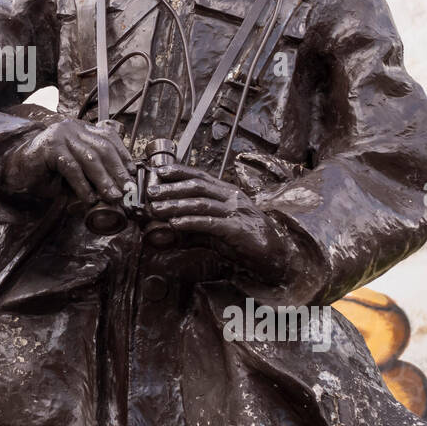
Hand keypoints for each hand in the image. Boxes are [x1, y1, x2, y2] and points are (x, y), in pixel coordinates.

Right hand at [1, 119, 132, 203]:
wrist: (15, 169)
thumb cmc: (47, 172)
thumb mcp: (75, 171)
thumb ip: (93, 173)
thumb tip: (118, 189)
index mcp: (81, 129)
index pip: (109, 138)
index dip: (123, 156)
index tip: (132, 175)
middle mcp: (72, 127)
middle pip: (103, 148)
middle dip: (118, 171)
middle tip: (127, 191)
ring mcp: (60, 134)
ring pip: (90, 158)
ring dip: (104, 180)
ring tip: (113, 197)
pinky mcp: (49, 146)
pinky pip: (71, 167)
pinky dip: (82, 185)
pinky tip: (89, 198)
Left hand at [145, 163, 289, 271]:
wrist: (275, 254)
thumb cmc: (245, 239)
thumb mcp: (216, 230)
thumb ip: (194, 227)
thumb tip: (168, 228)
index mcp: (227, 192)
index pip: (200, 176)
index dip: (178, 172)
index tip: (158, 171)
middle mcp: (231, 197)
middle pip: (197, 186)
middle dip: (172, 188)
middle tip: (151, 192)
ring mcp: (236, 212)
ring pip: (202, 202)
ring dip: (176, 204)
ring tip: (157, 208)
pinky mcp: (237, 229)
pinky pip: (211, 222)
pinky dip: (191, 221)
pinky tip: (176, 223)